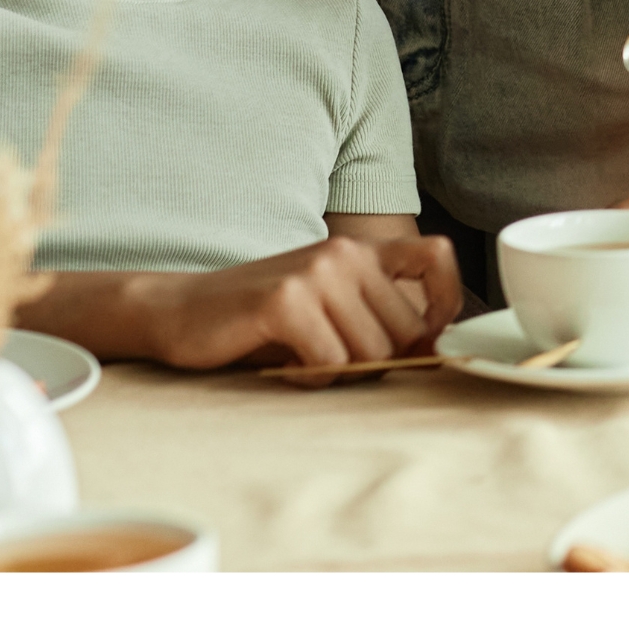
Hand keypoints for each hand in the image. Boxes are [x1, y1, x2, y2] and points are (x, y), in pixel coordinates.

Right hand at [150, 234, 462, 371]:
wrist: (181, 310)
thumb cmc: (260, 319)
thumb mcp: (327, 305)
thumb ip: (376, 314)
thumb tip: (434, 351)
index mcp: (358, 250)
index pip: (436, 259)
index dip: (447, 305)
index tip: (425, 341)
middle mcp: (343, 252)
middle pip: (405, 334)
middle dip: (376, 362)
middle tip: (330, 357)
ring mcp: (315, 273)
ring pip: (371, 355)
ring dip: (340, 372)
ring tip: (302, 355)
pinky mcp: (286, 301)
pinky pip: (331, 364)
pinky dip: (311, 377)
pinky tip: (286, 363)